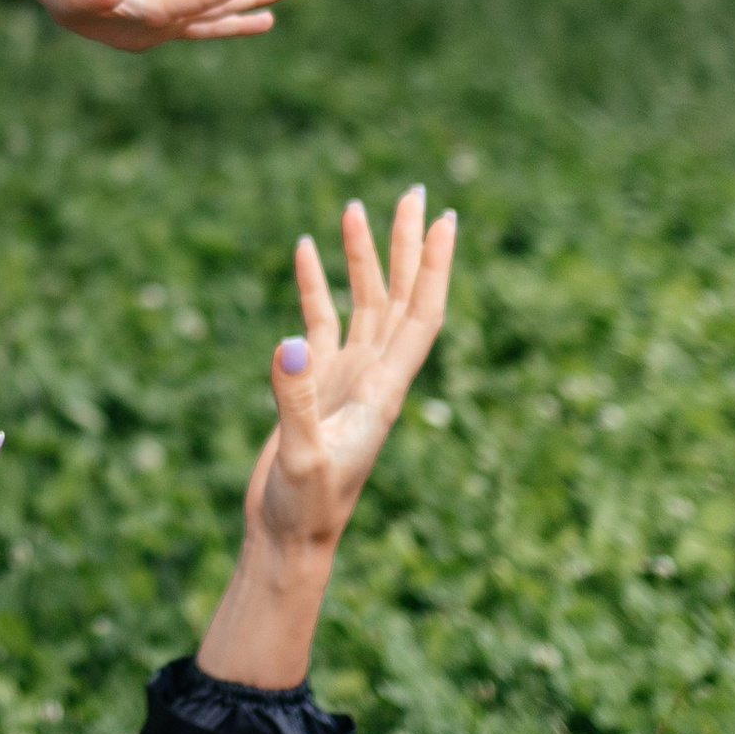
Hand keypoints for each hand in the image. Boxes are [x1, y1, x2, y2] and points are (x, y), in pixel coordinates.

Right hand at [196, 193, 456, 689]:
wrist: (288, 541)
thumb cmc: (303, 509)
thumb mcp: (300, 454)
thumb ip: (296, 398)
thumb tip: (290, 342)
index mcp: (384, 389)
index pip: (420, 315)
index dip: (435, 267)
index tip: (446, 219)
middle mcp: (375, 377)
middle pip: (400, 297)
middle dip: (408, 246)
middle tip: (414, 192)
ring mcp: (347, 379)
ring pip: (365, 305)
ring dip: (365, 258)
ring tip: (358, 207)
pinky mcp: (318, 386)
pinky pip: (322, 323)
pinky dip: (317, 285)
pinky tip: (307, 250)